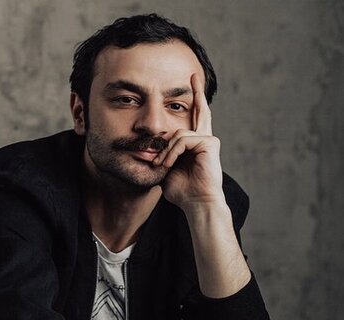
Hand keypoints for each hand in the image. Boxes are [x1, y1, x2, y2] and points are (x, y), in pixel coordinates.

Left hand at [153, 74, 224, 211]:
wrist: (196, 203)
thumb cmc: (182, 191)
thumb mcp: (165, 170)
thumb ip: (161, 156)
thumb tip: (150, 151)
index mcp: (194, 143)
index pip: (193, 119)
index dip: (192, 103)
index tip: (189, 87)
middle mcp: (204, 138)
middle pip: (200, 110)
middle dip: (196, 91)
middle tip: (193, 74)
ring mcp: (208, 140)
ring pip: (178, 133)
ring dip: (165, 151)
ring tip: (161, 166)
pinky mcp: (210, 143)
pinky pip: (183, 139)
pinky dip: (172, 152)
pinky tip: (170, 164)